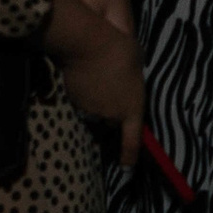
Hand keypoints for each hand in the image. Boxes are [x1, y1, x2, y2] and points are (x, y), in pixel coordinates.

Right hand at [58, 26, 143, 169]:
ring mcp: (91, 110)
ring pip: (95, 113)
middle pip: (112, 123)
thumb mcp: (137, 66)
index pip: (132, 141)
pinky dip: (84, 95)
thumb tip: (128, 86)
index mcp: (133, 108)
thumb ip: (133, 83)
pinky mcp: (74, 101)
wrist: (88, 44)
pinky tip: (85, 77)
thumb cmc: (121, 49)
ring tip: (99, 81)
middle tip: (112, 93)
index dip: (129, 156)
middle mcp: (112, 115)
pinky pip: (82, 103)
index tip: (126, 168)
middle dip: (111, 116)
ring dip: (97, 104)